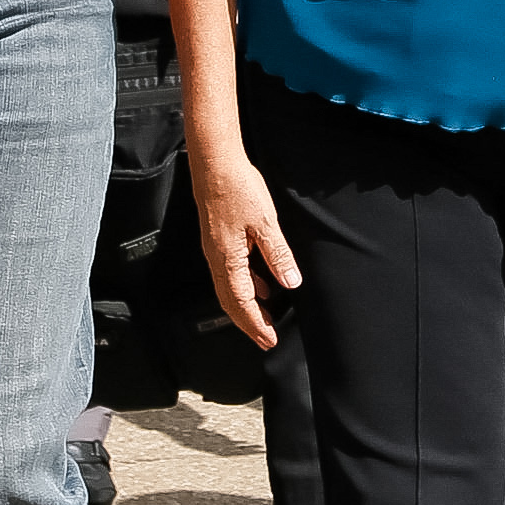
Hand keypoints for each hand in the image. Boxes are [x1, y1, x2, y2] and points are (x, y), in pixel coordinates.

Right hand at [192, 146, 301, 349]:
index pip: (241, 303)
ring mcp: (215, 251)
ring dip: (247, 308)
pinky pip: (231, 274)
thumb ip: (278, 255)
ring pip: (229, 290)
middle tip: (266, 340)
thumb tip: (291, 284)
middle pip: (231, 303)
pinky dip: (245, 287)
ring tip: (265, 319)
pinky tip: (260, 286)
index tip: (269, 341)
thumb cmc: (239, 189)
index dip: (256, 325)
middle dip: (249, 324)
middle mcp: (216, 260)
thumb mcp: (265, 223)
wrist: (214, 164)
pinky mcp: (218, 241)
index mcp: (227, 260)